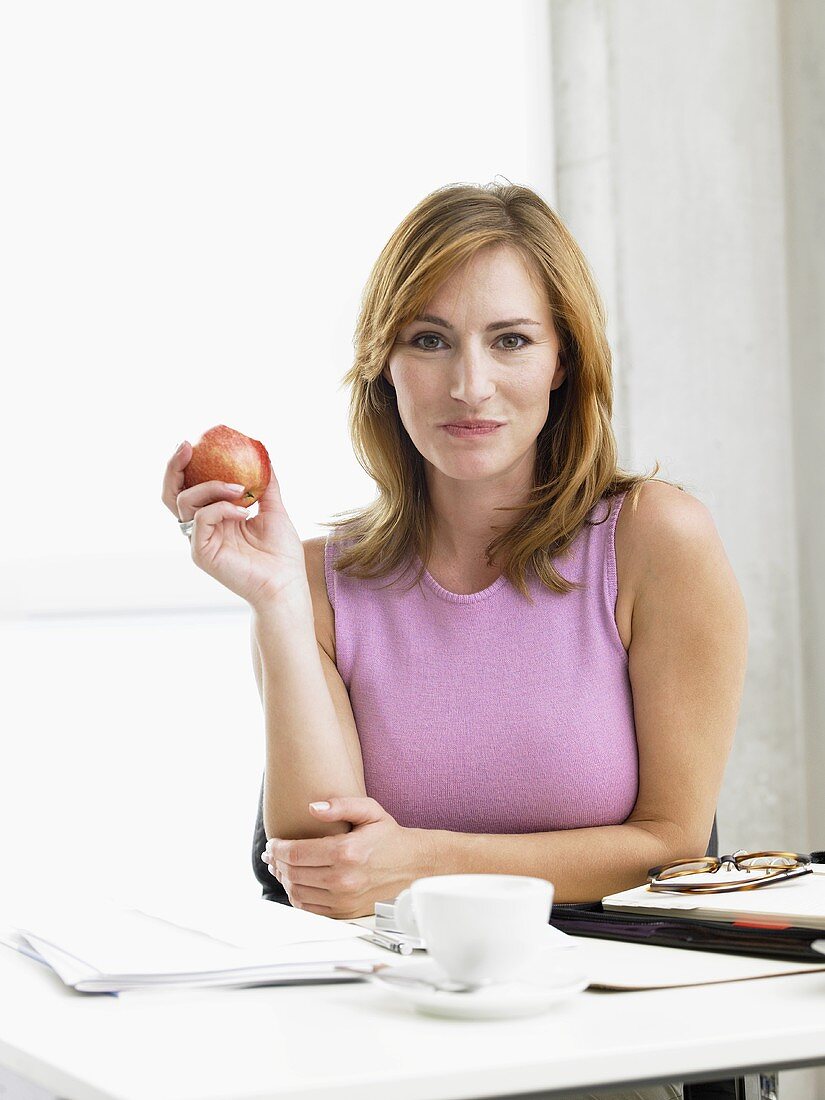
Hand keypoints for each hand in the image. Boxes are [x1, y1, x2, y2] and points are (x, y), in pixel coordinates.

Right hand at [160, 440, 309, 610]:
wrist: (286, 583)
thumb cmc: (281, 553)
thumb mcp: (274, 509)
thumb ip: (266, 483)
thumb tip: (263, 453)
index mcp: (214, 518)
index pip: (188, 487)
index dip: (184, 466)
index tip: (193, 443)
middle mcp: (202, 528)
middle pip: (172, 494)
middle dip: (174, 467)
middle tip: (187, 446)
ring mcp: (199, 540)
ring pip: (185, 502)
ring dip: (211, 486)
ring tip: (240, 489)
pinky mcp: (201, 552)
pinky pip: (201, 519)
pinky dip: (221, 508)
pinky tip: (243, 511)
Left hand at [261, 797, 433, 918]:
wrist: (414, 865)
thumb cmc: (390, 837)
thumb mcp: (370, 811)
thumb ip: (341, 804)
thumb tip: (313, 807)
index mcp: (347, 851)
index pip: (297, 853)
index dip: (278, 848)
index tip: (273, 843)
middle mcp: (344, 879)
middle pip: (293, 873)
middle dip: (277, 863)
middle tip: (271, 854)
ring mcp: (345, 899)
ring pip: (298, 893)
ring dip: (284, 880)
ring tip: (280, 868)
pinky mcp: (346, 912)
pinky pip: (310, 909)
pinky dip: (297, 896)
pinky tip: (295, 883)